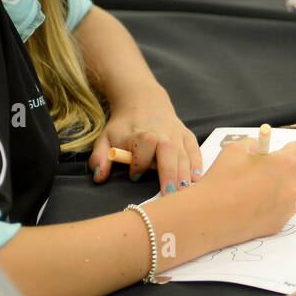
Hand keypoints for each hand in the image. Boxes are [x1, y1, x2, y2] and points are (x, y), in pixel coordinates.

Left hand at [88, 90, 202, 194]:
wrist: (144, 101)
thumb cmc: (124, 126)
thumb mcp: (105, 138)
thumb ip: (100, 158)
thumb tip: (99, 177)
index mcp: (139, 132)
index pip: (143, 145)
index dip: (139, 162)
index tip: (134, 175)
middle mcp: (161, 132)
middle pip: (168, 150)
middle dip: (170, 172)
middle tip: (170, 193)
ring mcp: (176, 134)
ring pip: (183, 153)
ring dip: (185, 173)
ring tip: (185, 192)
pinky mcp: (186, 135)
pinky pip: (194, 150)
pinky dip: (197, 164)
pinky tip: (197, 179)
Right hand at [198, 139, 295, 242]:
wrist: (207, 216)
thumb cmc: (220, 180)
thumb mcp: (236, 149)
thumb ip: (255, 144)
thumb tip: (262, 148)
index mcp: (285, 164)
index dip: (295, 149)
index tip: (284, 151)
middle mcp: (292, 186)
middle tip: (276, 168)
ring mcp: (288, 207)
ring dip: (286, 186)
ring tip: (261, 187)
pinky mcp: (279, 223)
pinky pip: (284, 209)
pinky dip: (275, 204)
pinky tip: (255, 204)